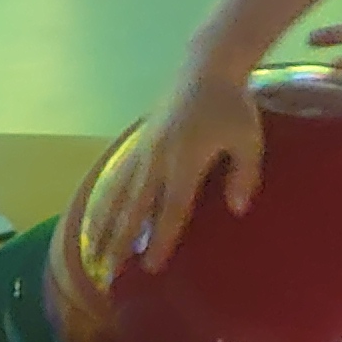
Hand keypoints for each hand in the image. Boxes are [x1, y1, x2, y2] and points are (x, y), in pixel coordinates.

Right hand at [89, 65, 268, 272]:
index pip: (172, 209)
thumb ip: (244, 174)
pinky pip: (115, 178)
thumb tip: (238, 209)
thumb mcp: (249, 139)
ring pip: (118, 195)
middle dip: (121, 243)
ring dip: (104, 227)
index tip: (151, 266)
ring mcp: (143, 150)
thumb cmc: (232, 105)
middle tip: (109, 273)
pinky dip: (103, 202)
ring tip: (92, 255)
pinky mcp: (138, 143)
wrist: (205, 67)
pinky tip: (94, 220)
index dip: (161, 239)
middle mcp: (157, 159)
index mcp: (186, 161)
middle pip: (135, 209)